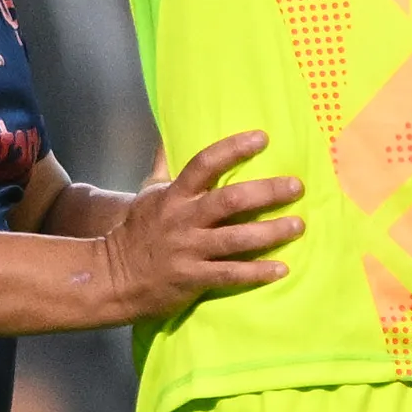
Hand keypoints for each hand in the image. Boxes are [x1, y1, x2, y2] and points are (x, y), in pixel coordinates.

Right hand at [86, 128, 299, 318]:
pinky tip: (281, 268)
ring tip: (298, 225)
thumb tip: (170, 133)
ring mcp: (188, 250)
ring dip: (270, 232)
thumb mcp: (148, 193)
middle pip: (229, 200)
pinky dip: (257, 272)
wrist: (113, 277)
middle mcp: (183, 220)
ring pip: (236, 238)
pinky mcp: (193, 278)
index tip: (262, 138)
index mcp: (173, 196)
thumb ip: (164, 164)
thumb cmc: (137, 232)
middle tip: (296, 186)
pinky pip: (231, 274)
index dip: (233, 149)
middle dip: (266, 192)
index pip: (204, 164)